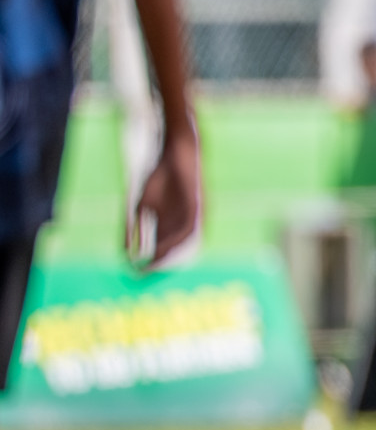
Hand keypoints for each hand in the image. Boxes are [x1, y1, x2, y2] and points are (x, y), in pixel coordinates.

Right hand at [130, 130, 199, 268]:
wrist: (175, 154)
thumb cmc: (159, 177)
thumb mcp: (142, 206)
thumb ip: (134, 228)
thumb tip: (123, 253)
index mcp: (173, 224)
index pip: (163, 248)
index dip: (151, 261)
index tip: (136, 273)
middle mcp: (185, 224)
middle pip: (174, 249)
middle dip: (159, 263)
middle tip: (143, 275)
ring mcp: (194, 217)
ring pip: (182, 242)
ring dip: (167, 255)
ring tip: (152, 264)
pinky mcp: (198, 208)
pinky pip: (190, 228)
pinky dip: (176, 239)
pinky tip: (164, 247)